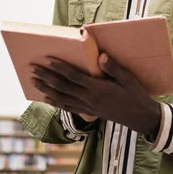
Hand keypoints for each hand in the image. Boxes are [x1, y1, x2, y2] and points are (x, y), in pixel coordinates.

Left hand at [30, 54, 161, 137]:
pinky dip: (55, 102)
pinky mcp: (88, 112)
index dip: (60, 68)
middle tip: (32, 68)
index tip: (47, 59)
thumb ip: (113, 68)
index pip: (74, 76)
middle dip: (46, 77)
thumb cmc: (135, 95)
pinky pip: (67, 107)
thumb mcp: (128, 79)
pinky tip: (46, 98)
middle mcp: (89, 98)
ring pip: (62, 98)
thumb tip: (101, 56)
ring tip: (34, 81)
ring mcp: (87, 107)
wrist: (140, 118)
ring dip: (46, 89)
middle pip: (63, 87)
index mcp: (98, 88)